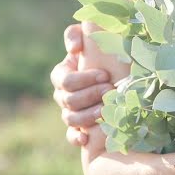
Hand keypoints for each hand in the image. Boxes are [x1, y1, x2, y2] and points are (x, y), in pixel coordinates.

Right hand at [50, 24, 113, 145]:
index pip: (65, 80)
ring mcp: (68, 112)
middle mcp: (62, 95)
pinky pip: (70, 136)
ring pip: (69, 118)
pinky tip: (86, 139)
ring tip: (105, 111)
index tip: (105, 75)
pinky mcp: (77, 128)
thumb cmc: (99, 53)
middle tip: (110, 90)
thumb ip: (76, 35)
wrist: (111, 74)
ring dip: (87, 116)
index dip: (84, 79)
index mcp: (62, 74)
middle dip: (90, 95)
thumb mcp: (88, 39)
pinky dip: (76, 137)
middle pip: (68, 100)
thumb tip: (73, 49)